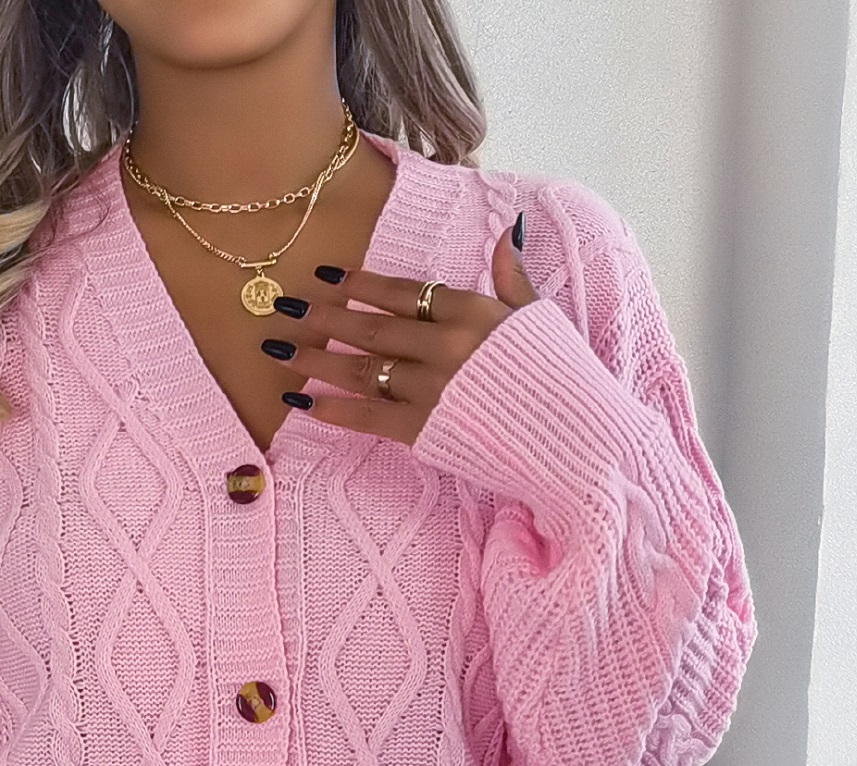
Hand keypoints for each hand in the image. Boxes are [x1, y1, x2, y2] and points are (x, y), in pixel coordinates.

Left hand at [261, 216, 538, 445]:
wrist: (578, 440)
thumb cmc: (565, 379)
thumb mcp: (539, 318)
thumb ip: (512, 278)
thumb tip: (505, 232)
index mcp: (471, 311)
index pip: (403, 290)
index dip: (360, 282)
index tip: (326, 275)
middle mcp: (445, 345)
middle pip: (370, 326)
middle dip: (322, 316)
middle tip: (283, 308)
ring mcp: (432, 388)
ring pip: (361, 368)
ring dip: (314, 358)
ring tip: (278, 351)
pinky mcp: (426, 431)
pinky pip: (367, 416)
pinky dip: (331, 409)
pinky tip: (301, 401)